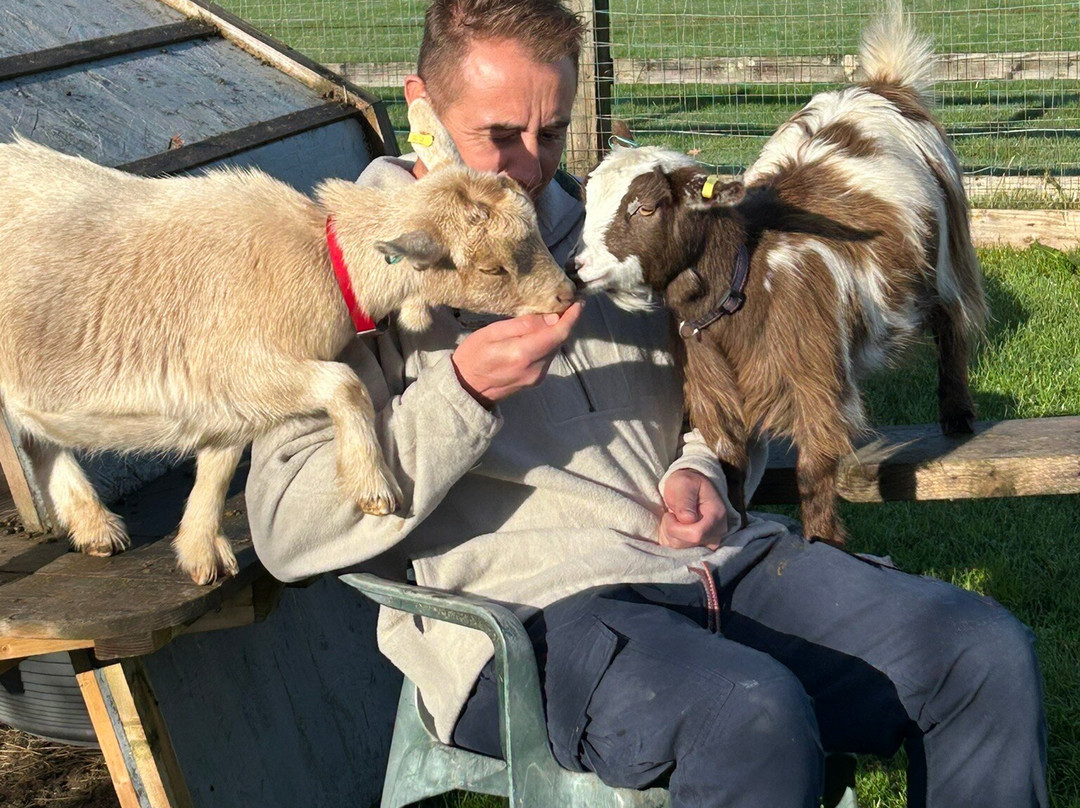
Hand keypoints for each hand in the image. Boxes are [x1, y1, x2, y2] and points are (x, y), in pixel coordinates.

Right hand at [451, 301, 583, 406]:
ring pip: (554, 349)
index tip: (579, 302)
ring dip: (555, 333)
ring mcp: (537, 377)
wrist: (465, 388)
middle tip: (563, 303)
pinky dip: (547, 343)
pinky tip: (538, 335)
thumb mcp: (492, 332)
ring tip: (549, 316)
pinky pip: (547, 357)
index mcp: (523, 353)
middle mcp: (535, 368)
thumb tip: (551, 318)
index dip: (572, 317)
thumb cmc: (473, 356)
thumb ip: (523, 325)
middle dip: (564, 322)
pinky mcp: (535, 381)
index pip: (558, 334)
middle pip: (559, 341)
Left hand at [658, 469, 728, 550]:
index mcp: (717, 515)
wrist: (691, 488)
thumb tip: (687, 520)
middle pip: (686, 544)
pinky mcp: (700, 548)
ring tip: (674, 518)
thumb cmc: (686, 483)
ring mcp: (710, 542)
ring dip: (669, 533)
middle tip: (672, 514)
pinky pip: (677, 552)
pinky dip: (670, 539)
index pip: (695, 534)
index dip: (676, 527)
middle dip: (671, 529)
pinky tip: (674, 526)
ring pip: (680, 549)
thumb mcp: (684, 484)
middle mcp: (717, 533)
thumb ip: (685, 501)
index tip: (671, 513)